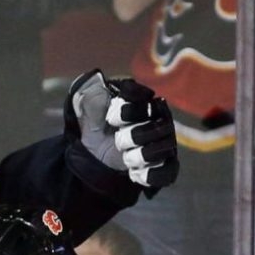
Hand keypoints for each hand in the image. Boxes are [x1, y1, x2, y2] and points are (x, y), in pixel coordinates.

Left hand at [65, 69, 178, 187]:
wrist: (96, 155)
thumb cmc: (97, 126)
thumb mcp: (86, 108)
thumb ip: (89, 92)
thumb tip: (96, 79)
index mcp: (142, 102)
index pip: (143, 98)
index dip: (127, 110)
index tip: (111, 118)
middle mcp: (159, 120)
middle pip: (159, 125)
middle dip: (135, 135)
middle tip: (119, 141)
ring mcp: (164, 143)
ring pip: (165, 148)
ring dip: (141, 155)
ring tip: (126, 158)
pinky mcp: (164, 166)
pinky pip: (168, 172)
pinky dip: (151, 175)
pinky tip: (134, 174)